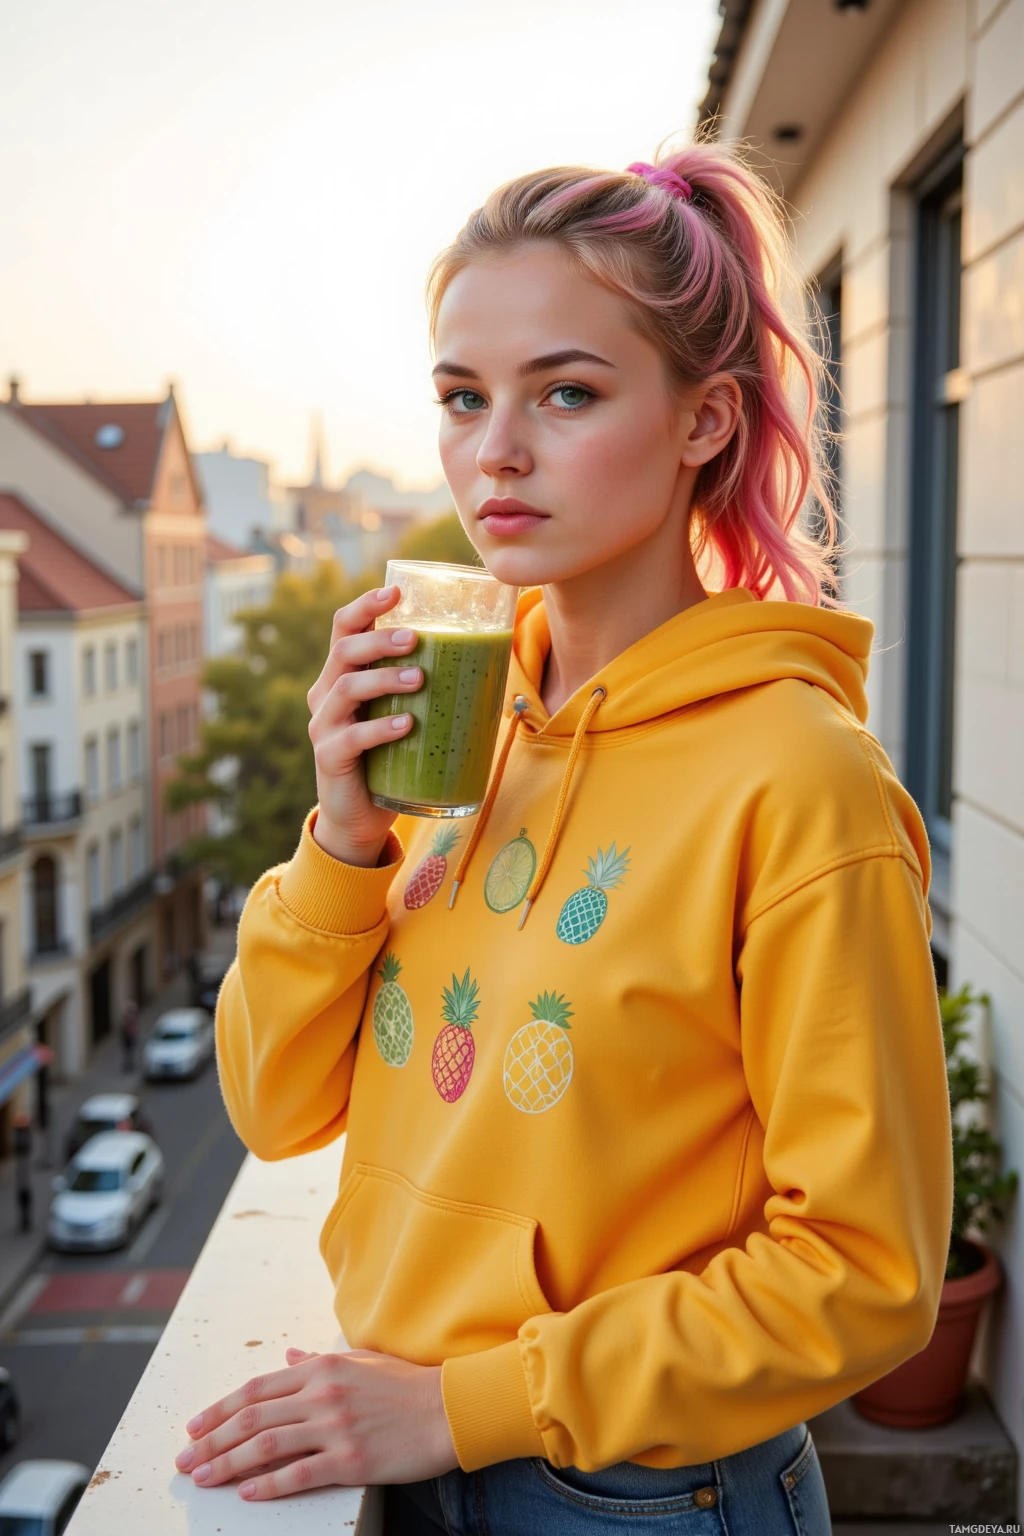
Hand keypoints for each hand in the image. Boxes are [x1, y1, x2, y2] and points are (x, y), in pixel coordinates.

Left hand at [174, 1346, 459, 1500]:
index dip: (220, 1409)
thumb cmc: (405, 1384)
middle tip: (186, 1460)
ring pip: (266, 1446)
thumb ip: (317, 1362)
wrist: (448, 1409)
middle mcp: (322, 1394)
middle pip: (252, 1418)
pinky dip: (268, 1485)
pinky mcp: (350, 1461)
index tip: (195, 1427)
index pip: (256, 1389)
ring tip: (204, 1478)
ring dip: (228, 1464)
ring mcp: (335, 1428)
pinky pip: (299, 1475)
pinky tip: (247, 1493)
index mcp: (322, 1368)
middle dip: (212, 1440)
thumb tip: (286, 1359)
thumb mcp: (359, 1361)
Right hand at [306, 585, 421, 866]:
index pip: (344, 627)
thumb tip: (493, 658)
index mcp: (342, 674)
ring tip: (419, 679)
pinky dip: (380, 728)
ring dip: (384, 679)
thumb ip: (426, 687)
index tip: (396, 592)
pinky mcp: (329, 758)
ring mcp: (324, 726)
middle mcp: (326, 694)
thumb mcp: (404, 713)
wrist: (361, 816)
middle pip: (344, 651)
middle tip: (416, 639)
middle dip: (380, 639)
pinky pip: (351, 737)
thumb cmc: (391, 756)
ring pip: (346, 688)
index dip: (366, 606)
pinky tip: (407, 725)